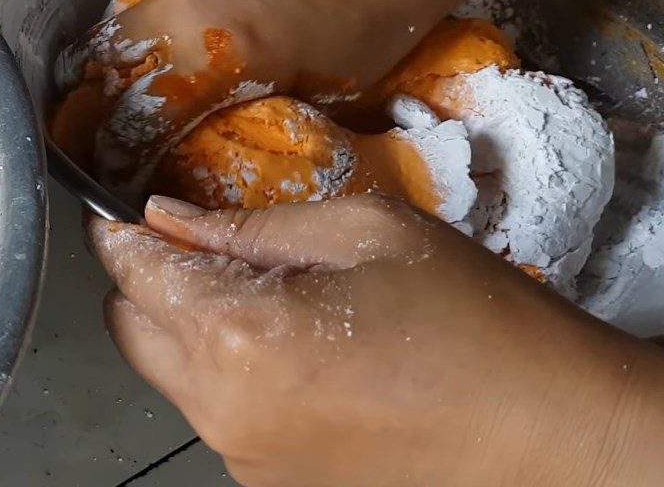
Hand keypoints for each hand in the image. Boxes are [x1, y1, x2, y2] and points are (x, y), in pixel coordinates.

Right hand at [59, 0, 457, 198]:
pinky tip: (171, 40)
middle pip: (108, 69)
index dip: (125, 157)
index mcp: (217, 49)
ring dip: (121, 66)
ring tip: (143, 93)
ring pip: (118, 25)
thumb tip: (212, 135)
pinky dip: (146, 25)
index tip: (131, 176)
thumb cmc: (377, 22)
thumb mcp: (322, 92)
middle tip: (131, 137)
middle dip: (110, 112)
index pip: (137, 118)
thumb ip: (253, 114)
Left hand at [88, 194, 663, 486]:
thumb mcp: (366, 231)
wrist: (541, 421)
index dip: (123, 231)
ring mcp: (244, 459)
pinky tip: (289, 339)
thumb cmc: (463, 306)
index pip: (137, 274)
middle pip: (133, 330)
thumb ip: (254, 226)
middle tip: (203, 237)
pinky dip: (225, 364)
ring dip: (189, 322)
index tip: (123, 205)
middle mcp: (220, 411)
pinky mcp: (272, 483)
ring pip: (168, 374)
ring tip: (262, 285)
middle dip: (150, 278)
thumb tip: (171, 218)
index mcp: (241, 336)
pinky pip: (216, 409)